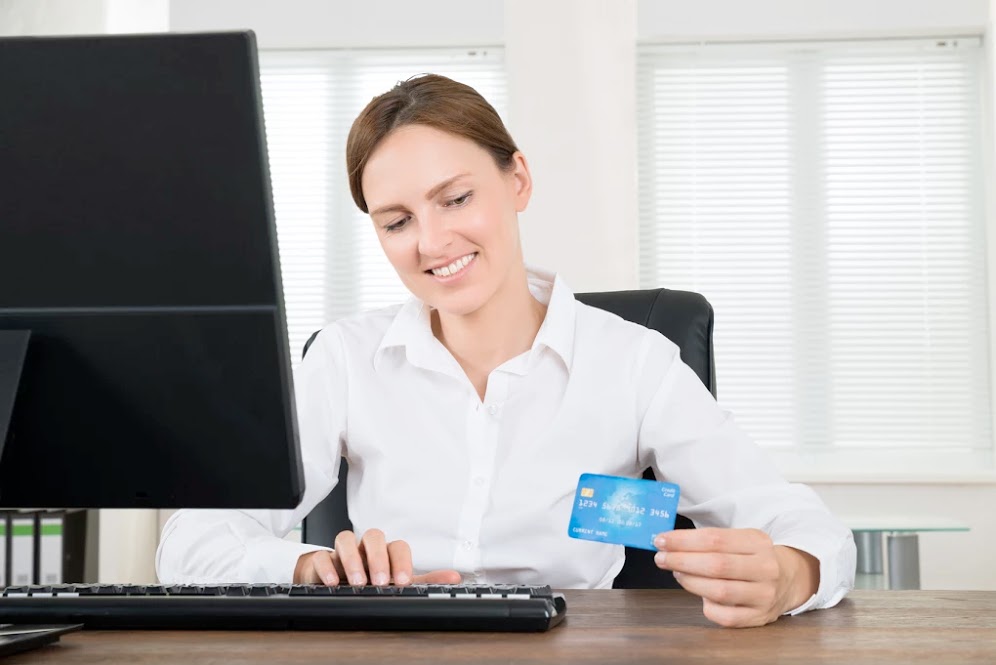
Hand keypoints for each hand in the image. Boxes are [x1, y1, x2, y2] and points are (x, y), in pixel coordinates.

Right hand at [293, 528, 461, 585]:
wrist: (335, 583)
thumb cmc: (370, 580)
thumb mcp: (396, 583)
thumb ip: (424, 581)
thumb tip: (455, 577)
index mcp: (385, 551)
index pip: (397, 546)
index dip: (401, 562)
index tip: (402, 582)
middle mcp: (364, 547)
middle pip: (373, 536)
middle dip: (378, 558)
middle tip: (381, 581)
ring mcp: (342, 552)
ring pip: (345, 539)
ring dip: (352, 559)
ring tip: (359, 583)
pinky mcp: (322, 560)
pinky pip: (322, 555)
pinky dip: (327, 567)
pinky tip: (333, 582)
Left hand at [654, 527, 818, 627]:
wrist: (788, 578)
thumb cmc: (751, 557)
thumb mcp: (739, 539)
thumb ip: (709, 540)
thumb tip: (669, 543)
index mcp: (758, 542)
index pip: (714, 539)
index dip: (683, 540)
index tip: (661, 540)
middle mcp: (765, 568)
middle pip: (716, 565)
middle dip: (682, 561)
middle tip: (661, 558)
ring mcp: (765, 595)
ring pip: (720, 592)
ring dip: (690, 582)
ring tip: (677, 573)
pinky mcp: (759, 617)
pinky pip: (726, 617)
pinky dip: (707, 607)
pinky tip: (701, 596)